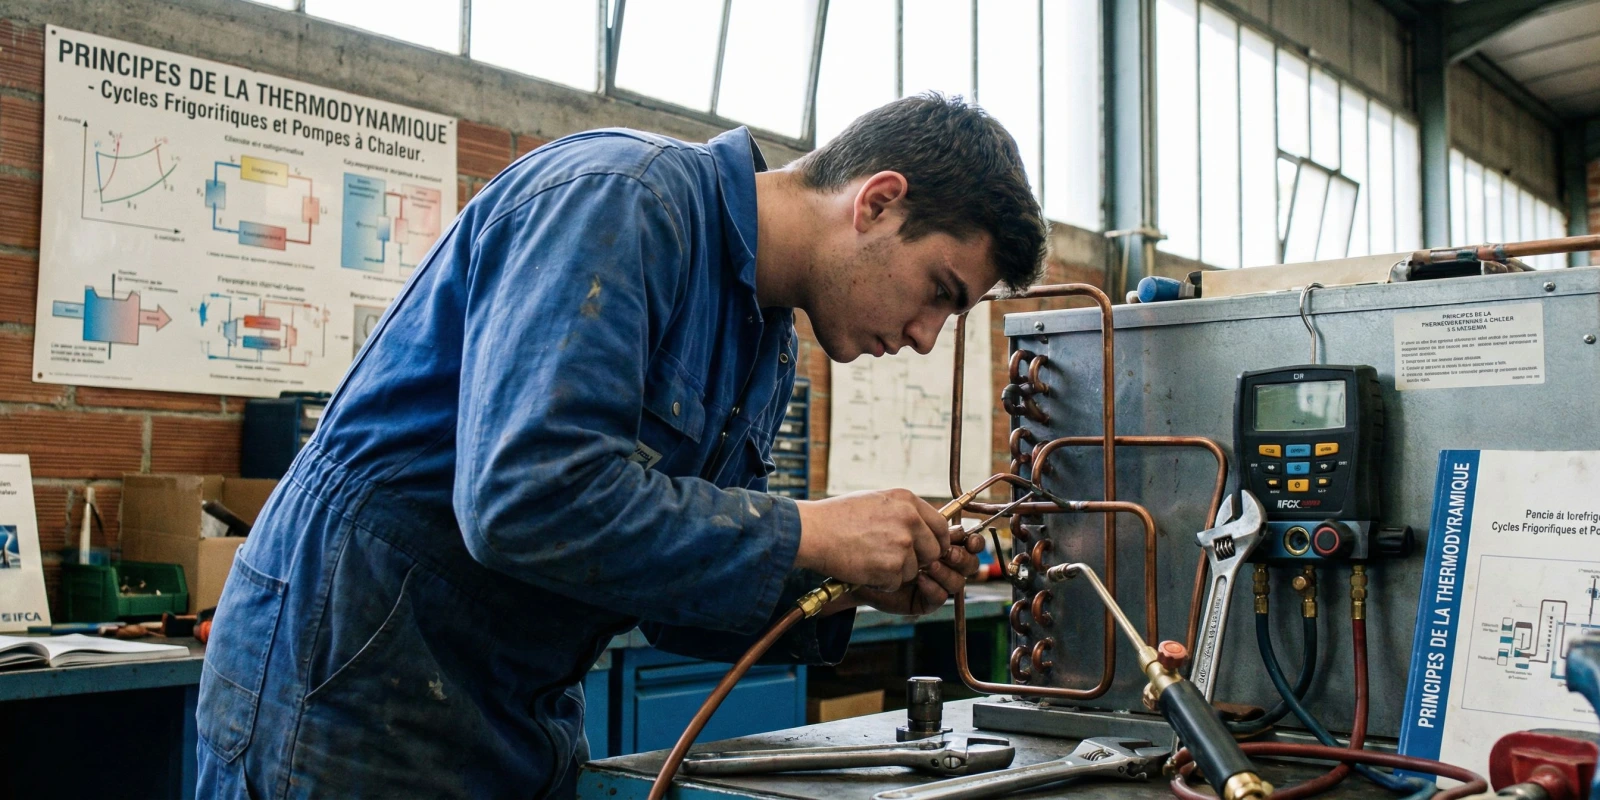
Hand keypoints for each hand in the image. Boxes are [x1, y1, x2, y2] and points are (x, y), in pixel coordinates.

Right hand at [794, 489, 947, 589]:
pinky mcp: (892, 567)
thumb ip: (902, 511)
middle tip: (896, 561)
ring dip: (895, 572)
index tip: (928, 550)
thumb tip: (922, 526)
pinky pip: (896, 583)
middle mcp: (909, 520)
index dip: (936, 541)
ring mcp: (902, 544)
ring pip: (914, 570)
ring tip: (869, 559)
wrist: (813, 532)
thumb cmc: (837, 517)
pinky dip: (881, 582)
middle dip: (920, 560)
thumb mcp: (876, 500)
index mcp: (907, 501)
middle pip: (933, 551)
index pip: (940, 525)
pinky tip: (863, 568)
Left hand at [852, 527, 982, 615]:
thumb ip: (925, 519)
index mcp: (939, 539)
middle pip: (970, 562)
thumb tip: (953, 522)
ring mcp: (933, 581)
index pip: (967, 540)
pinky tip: (920, 580)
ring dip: (947, 572)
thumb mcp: (899, 517)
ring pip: (958, 581)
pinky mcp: (923, 599)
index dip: (972, 541)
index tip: (966, 537)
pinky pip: (940, 597)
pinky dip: (934, 587)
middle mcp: (940, 561)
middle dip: (962, 557)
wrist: (847, 557)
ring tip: (930, 566)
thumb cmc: (869, 534)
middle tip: (947, 553)